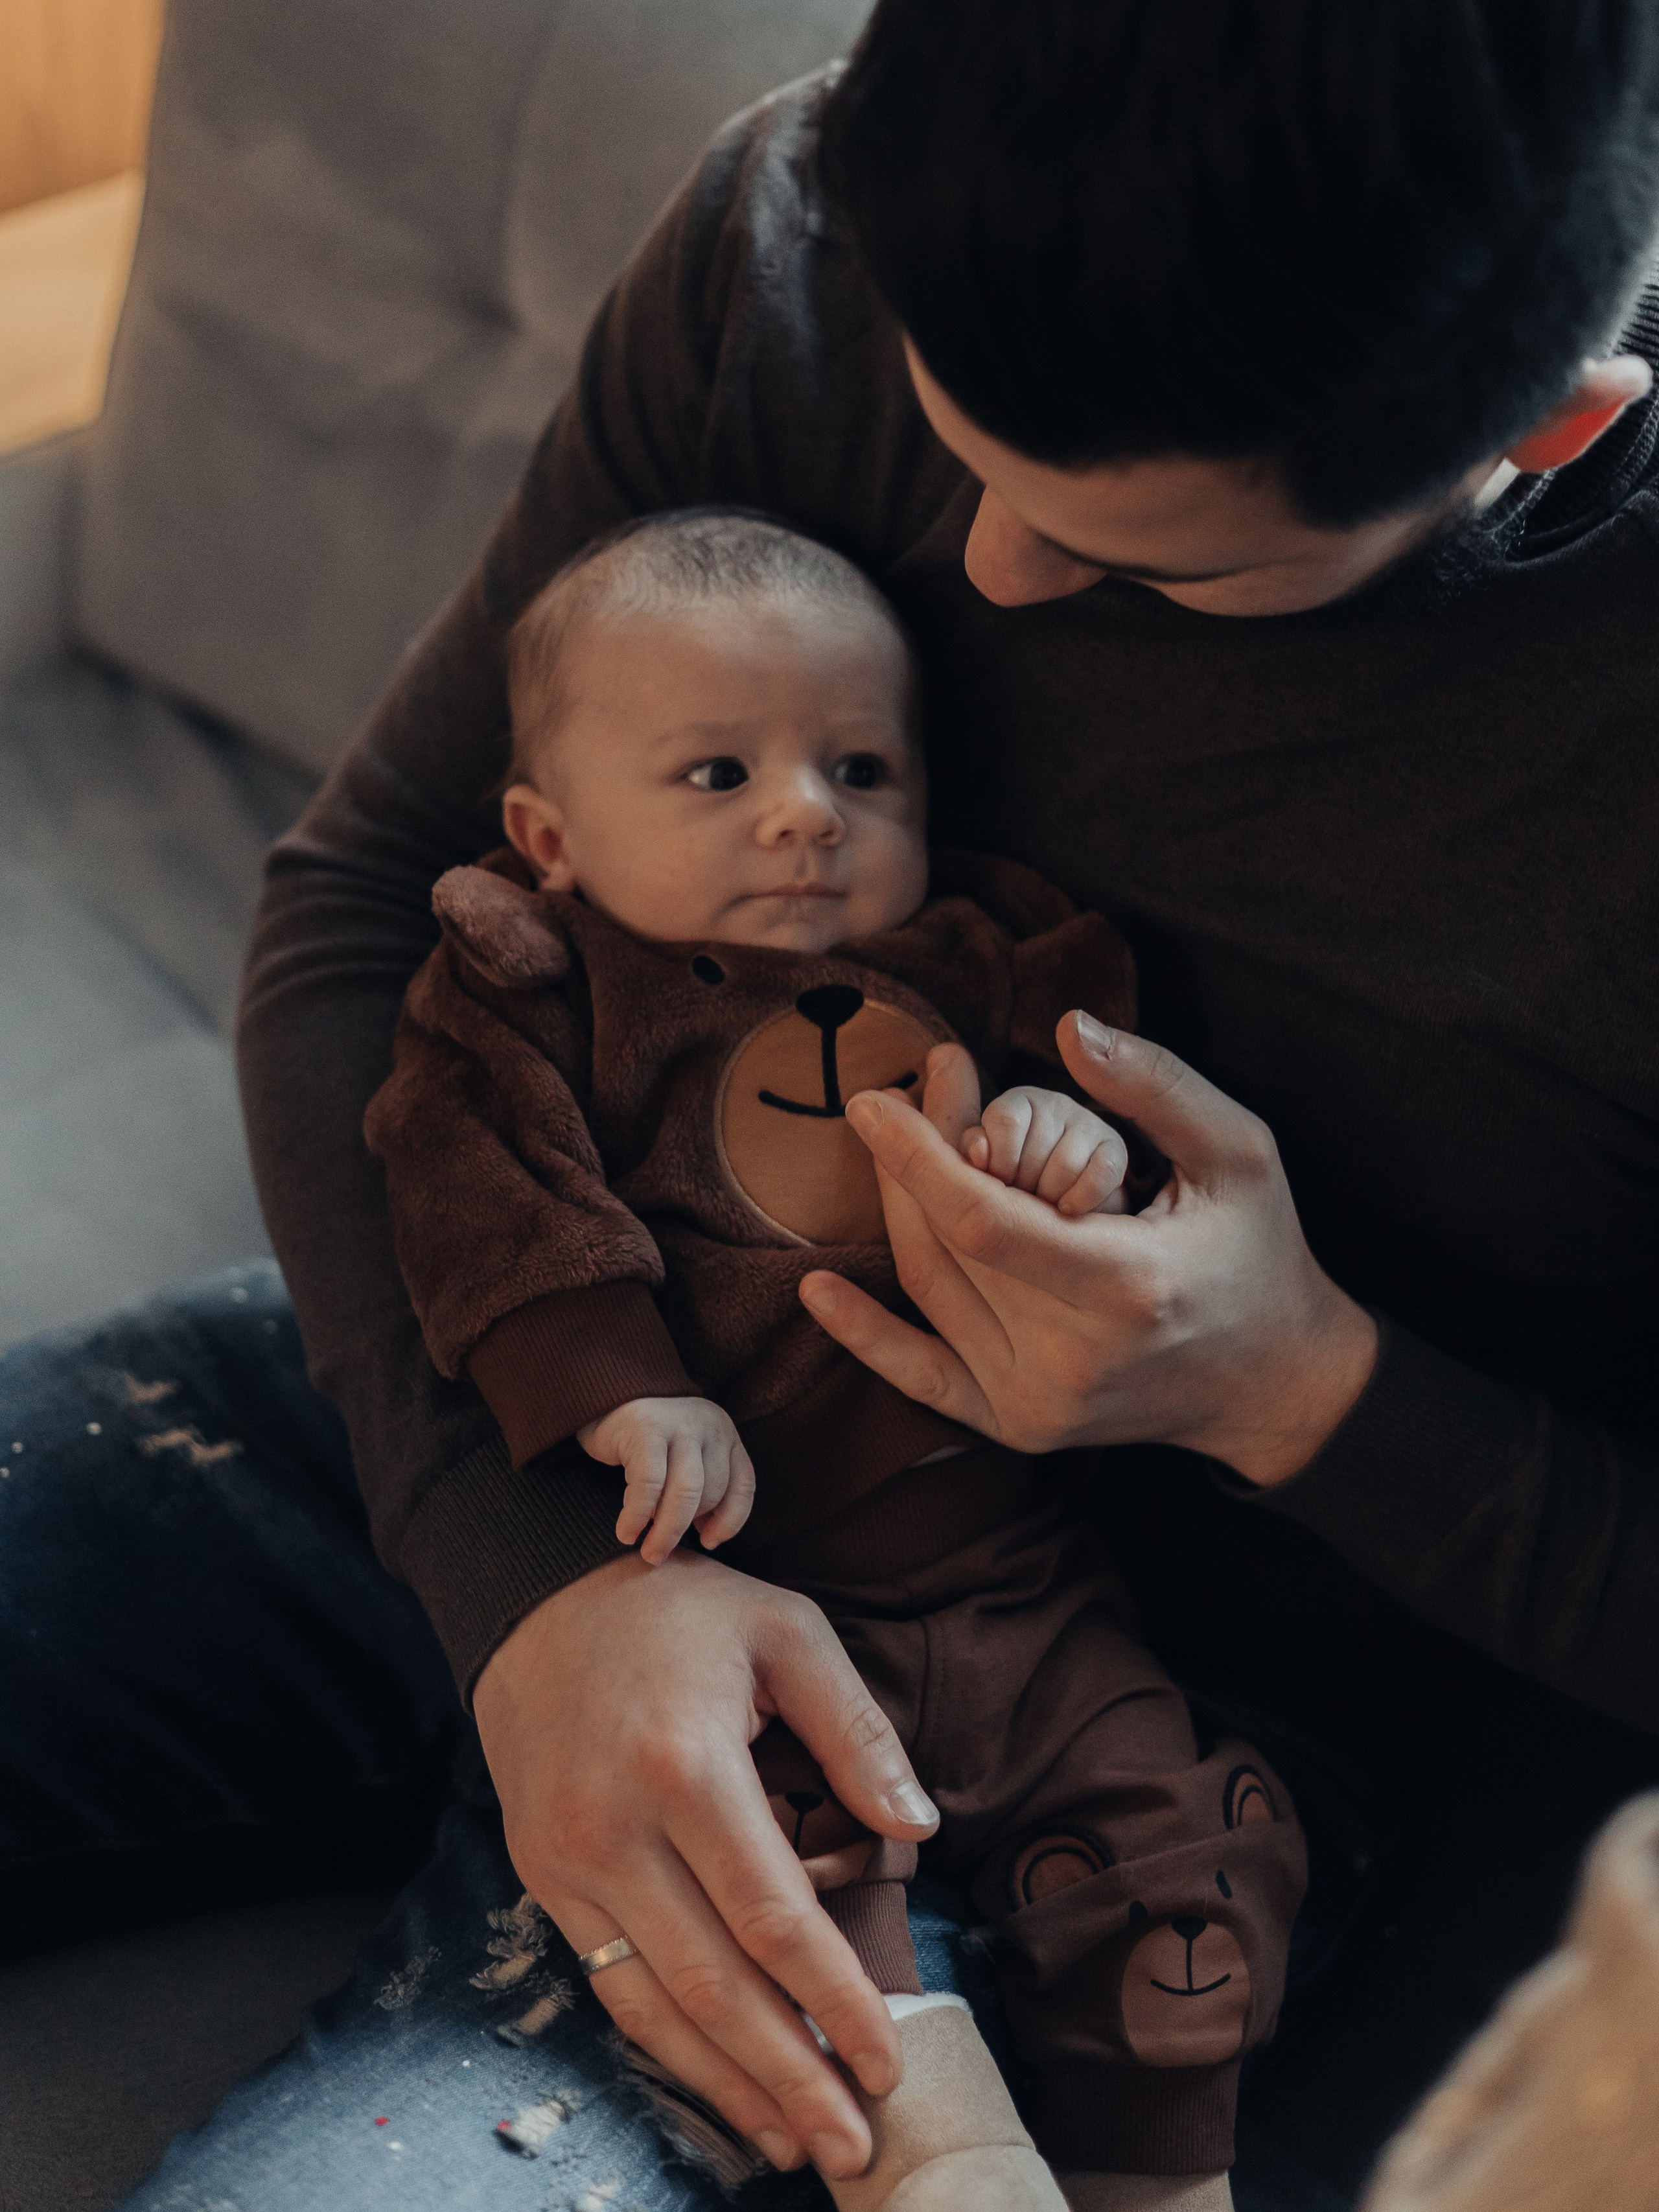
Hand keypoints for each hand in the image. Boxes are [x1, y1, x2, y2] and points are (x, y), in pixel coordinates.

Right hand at [473, 1551, 939, 2176]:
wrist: (535, 1602)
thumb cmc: (677, 1611)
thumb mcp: (785, 1629)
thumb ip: (857, 1729)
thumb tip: (919, 1826)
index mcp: (686, 1764)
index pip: (774, 1918)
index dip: (836, 2000)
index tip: (888, 2060)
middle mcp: (616, 1828)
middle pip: (715, 1984)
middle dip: (791, 2076)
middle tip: (855, 2145)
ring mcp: (568, 1862)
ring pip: (656, 2005)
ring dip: (731, 2086)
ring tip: (798, 2144)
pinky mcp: (543, 1880)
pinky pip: (610, 1985)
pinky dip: (670, 2049)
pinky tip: (721, 2085)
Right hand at [580, 1396, 755, 1565]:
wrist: (607, 1397)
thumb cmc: (649, 1443)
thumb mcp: (686, 1461)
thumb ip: (703, 1490)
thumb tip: (709, 1536)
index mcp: (725, 1435)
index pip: (743, 1485)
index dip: (730, 1521)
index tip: (708, 1542)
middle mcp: (709, 1426)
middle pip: (711, 1492)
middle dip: (686, 1530)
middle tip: (661, 1554)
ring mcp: (679, 1425)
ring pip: (685, 1492)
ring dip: (667, 1531)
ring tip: (649, 1552)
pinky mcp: (646, 1429)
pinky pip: (648, 1484)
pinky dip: (637, 1515)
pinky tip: (626, 1532)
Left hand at [799, 1015, 1377, 1486]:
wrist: (1274, 1383)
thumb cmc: (1258, 1252)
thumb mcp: (1239, 1153)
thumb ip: (1156, 1086)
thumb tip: (1069, 1027)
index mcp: (1126, 1288)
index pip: (983, 1221)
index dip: (916, 1157)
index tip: (874, 1099)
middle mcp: (1073, 1359)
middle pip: (947, 1249)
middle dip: (913, 1160)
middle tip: (908, 1089)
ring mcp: (1039, 1404)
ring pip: (932, 1295)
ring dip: (898, 1210)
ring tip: (895, 1136)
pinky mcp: (1021, 1426)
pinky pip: (925, 1379)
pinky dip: (867, 1337)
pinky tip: (819, 1290)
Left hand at [965, 1084, 1129, 1215]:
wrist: (1058, 1201)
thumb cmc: (1010, 1179)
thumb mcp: (981, 1164)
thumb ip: (971, 1151)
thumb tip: (978, 1150)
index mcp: (1017, 1103)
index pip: (1006, 1120)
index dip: (1000, 1161)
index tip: (998, 1184)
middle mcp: (1054, 1104)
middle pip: (1036, 1150)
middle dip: (1024, 1187)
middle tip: (1020, 1201)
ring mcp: (1088, 1122)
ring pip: (1067, 1165)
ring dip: (1050, 1198)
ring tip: (1041, 1207)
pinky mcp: (1114, 1147)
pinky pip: (1102, 1173)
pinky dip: (1083, 1198)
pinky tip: (1068, 1209)